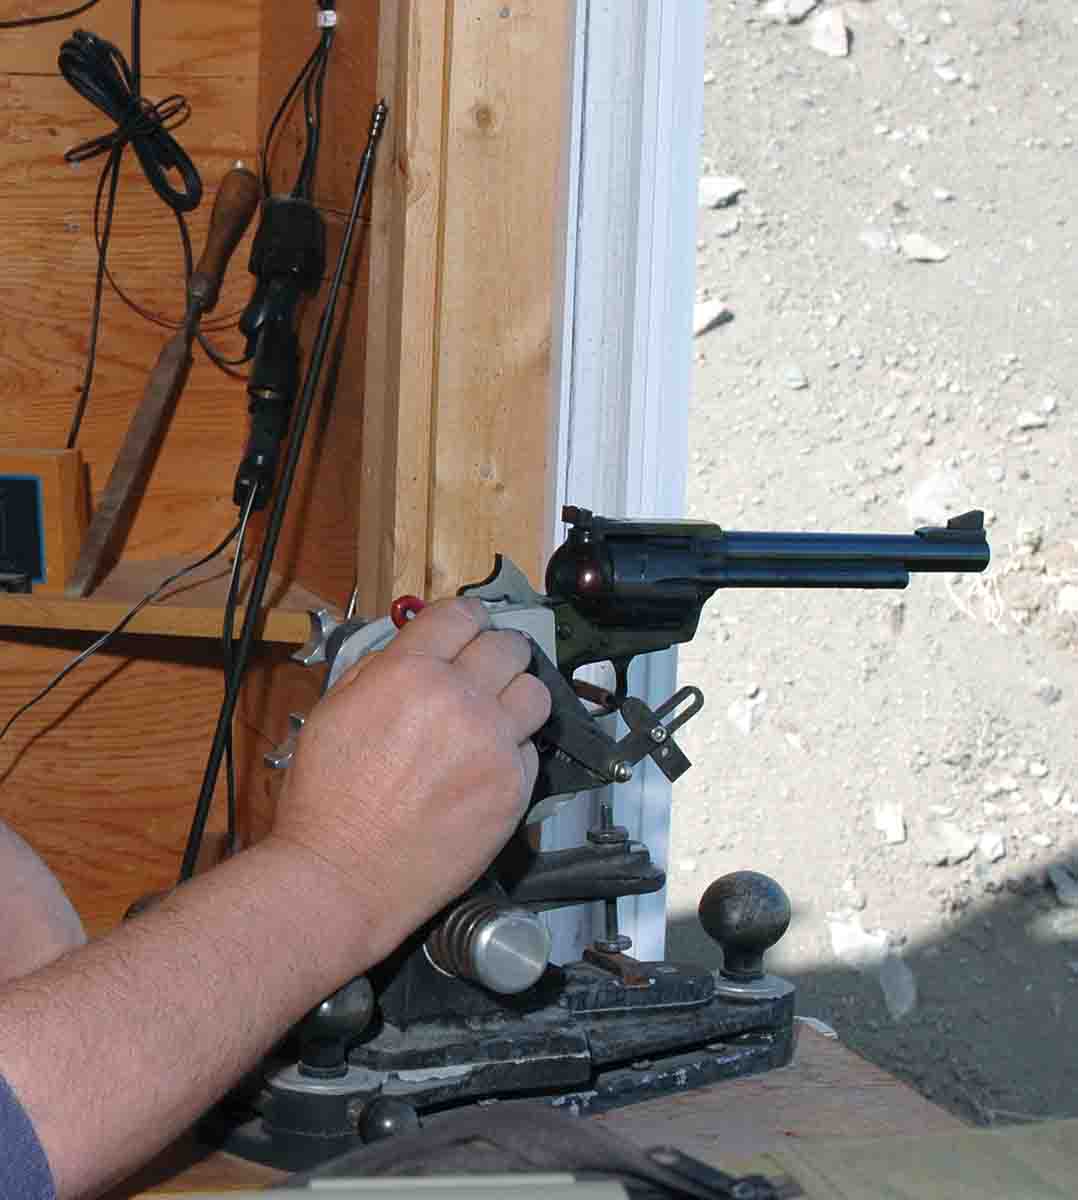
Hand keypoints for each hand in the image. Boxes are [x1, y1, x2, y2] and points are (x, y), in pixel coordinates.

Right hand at [269, 598, 551, 964]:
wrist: (342, 876)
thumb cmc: (328, 802)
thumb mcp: (333, 711)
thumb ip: (380, 671)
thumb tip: (415, 652)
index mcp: (409, 672)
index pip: (461, 614)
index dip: (466, 618)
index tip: (469, 628)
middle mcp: (459, 700)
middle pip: (508, 647)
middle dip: (495, 653)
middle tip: (485, 670)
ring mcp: (493, 744)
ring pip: (536, 692)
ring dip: (516, 696)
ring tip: (496, 714)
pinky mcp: (513, 788)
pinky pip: (531, 750)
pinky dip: (513, 751)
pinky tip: (485, 765)